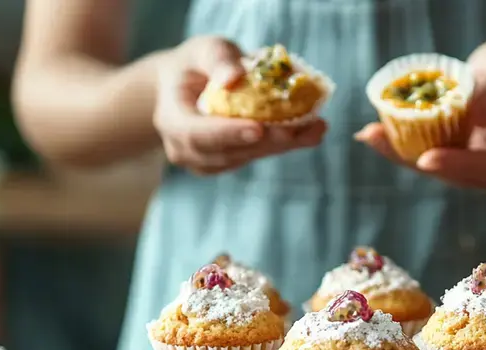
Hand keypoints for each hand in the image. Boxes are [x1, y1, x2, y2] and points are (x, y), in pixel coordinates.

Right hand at [154, 36, 326, 174]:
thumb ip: (217, 60)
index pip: (196, 134)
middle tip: (300, 129)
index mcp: (171, 119)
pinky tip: (309, 132)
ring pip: (246, 158)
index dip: (227, 134)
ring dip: (282, 145)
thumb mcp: (203, 50)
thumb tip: (235, 77)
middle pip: (227, 152)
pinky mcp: (228, 164)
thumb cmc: (196, 65)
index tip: (258, 128)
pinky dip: (283, 145)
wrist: (189, 86)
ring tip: (315, 128)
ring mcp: (205, 161)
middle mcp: (184, 149)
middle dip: (266, 141)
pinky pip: (256, 156)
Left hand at [356, 40, 485, 188]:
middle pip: (461, 175)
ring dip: (404, 157)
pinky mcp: (465, 166)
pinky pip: (435, 162)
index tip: (426, 159)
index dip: (461, 164)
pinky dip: (406, 150)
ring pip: (443, 173)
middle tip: (377, 138)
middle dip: (417, 161)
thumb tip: (474, 115)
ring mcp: (485, 171)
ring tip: (371, 134)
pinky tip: (378, 134)